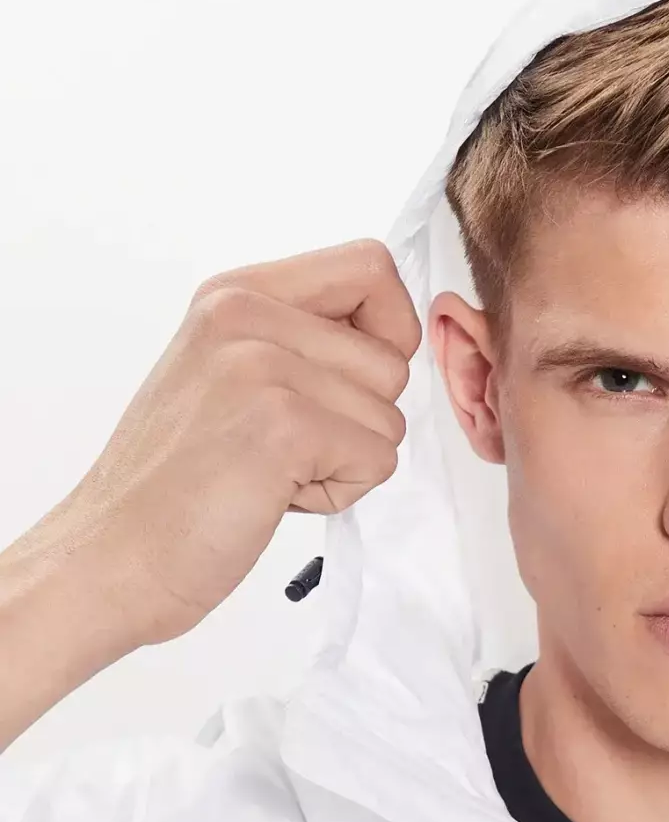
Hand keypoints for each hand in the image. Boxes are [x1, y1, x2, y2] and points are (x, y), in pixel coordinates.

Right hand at [48, 236, 421, 648]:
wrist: (117, 554)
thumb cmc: (179, 482)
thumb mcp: (230, 375)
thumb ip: (301, 342)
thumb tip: (397, 344)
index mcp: (235, 294)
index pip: (371, 267)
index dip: (391, 330)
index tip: (353, 383)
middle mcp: (245, 313)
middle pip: (393, 357)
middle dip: (361, 419)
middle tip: (285, 448)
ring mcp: (261, 366)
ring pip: (390, 416)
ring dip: (347, 461)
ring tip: (272, 472)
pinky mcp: (283, 426)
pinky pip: (378, 459)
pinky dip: (338, 494)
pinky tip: (273, 496)